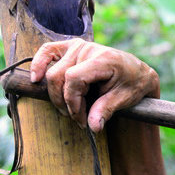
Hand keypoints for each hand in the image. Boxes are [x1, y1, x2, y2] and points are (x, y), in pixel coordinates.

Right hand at [29, 39, 159, 131]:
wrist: (139, 73)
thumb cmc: (133, 84)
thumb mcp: (124, 99)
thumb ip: (106, 110)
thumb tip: (93, 127)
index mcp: (104, 59)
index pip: (74, 79)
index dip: (73, 101)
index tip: (81, 118)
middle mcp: (89, 49)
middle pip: (60, 76)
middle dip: (65, 102)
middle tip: (78, 118)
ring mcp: (79, 46)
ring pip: (53, 71)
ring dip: (56, 93)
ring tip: (68, 109)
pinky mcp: (72, 48)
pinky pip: (48, 51)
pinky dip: (39, 63)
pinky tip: (36, 78)